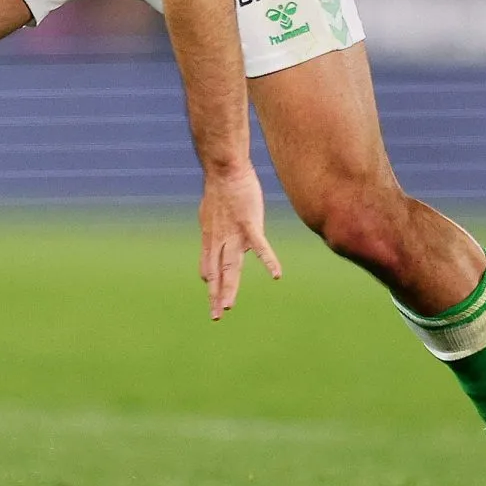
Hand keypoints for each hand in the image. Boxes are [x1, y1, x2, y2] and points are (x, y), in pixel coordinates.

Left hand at [197, 161, 280, 319]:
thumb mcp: (209, 217)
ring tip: (228, 306)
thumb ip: (211, 238)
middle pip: (218, 272)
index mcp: (212, 239)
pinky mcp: (249, 224)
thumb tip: (209, 257)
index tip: (214, 302)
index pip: (210, 268)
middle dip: (217, 295)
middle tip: (216, 316)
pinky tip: (276, 275)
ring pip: (231, 265)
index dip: (212, 286)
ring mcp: (234, 233)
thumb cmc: (220, 191)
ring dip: (229, 286)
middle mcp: (220, 240)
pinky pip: (260, 246)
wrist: (224, 169)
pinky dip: (268, 261)